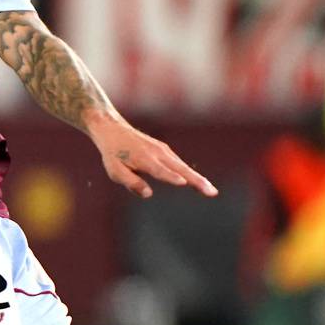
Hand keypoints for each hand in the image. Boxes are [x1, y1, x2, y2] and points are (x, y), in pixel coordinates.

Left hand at [92, 118, 217, 198]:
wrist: (113, 130)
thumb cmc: (113, 154)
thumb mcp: (114, 171)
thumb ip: (131, 182)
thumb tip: (148, 194)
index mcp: (144, 159)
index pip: (160, 170)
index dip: (171, 177)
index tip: (183, 182)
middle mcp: (157, 154)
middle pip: (180, 169)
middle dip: (197, 181)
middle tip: (211, 192)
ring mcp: (164, 151)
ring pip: (183, 167)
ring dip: (198, 179)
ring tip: (210, 191)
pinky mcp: (165, 151)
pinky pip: (179, 164)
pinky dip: (190, 174)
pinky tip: (199, 183)